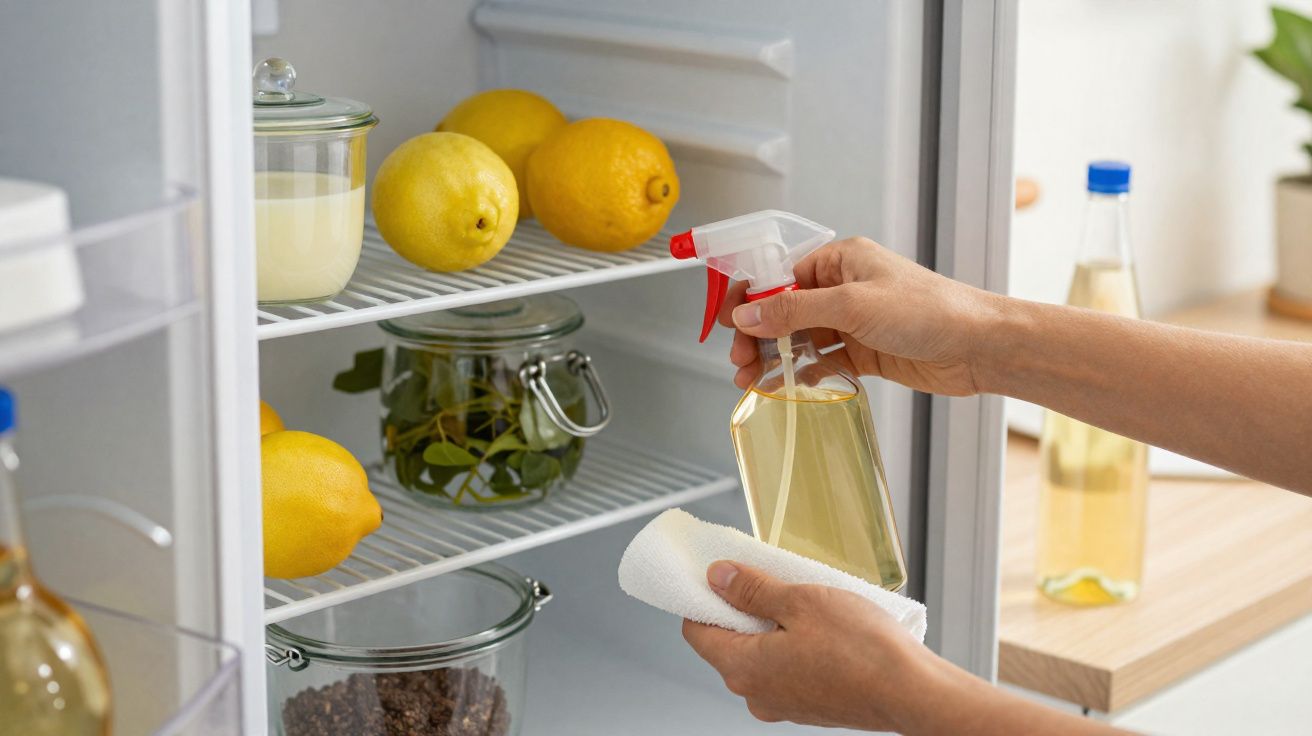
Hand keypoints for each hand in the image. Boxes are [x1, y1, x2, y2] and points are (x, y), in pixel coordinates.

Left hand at [681, 561, 935, 730]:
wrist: (912, 691)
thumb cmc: (861, 649)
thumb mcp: (799, 601)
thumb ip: (751, 589)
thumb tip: (717, 578)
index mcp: (743, 669)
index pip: (696, 630)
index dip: (703, 598)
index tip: (719, 574)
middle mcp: (756, 695)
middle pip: (727, 642)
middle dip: (742, 609)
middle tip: (768, 579)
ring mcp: (782, 705)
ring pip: (759, 655)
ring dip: (772, 626)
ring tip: (803, 602)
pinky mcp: (808, 706)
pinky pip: (785, 669)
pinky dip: (793, 646)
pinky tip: (821, 628)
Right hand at [720, 237, 1002, 395]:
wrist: (978, 346)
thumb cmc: (930, 310)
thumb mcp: (852, 305)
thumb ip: (794, 311)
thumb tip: (747, 314)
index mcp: (840, 260)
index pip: (779, 275)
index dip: (749, 298)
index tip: (725, 321)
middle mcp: (844, 288)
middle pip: (784, 310)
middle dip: (757, 334)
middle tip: (739, 359)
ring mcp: (854, 321)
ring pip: (800, 339)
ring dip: (775, 358)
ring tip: (752, 379)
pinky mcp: (865, 352)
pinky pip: (822, 361)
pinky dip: (801, 374)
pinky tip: (785, 386)